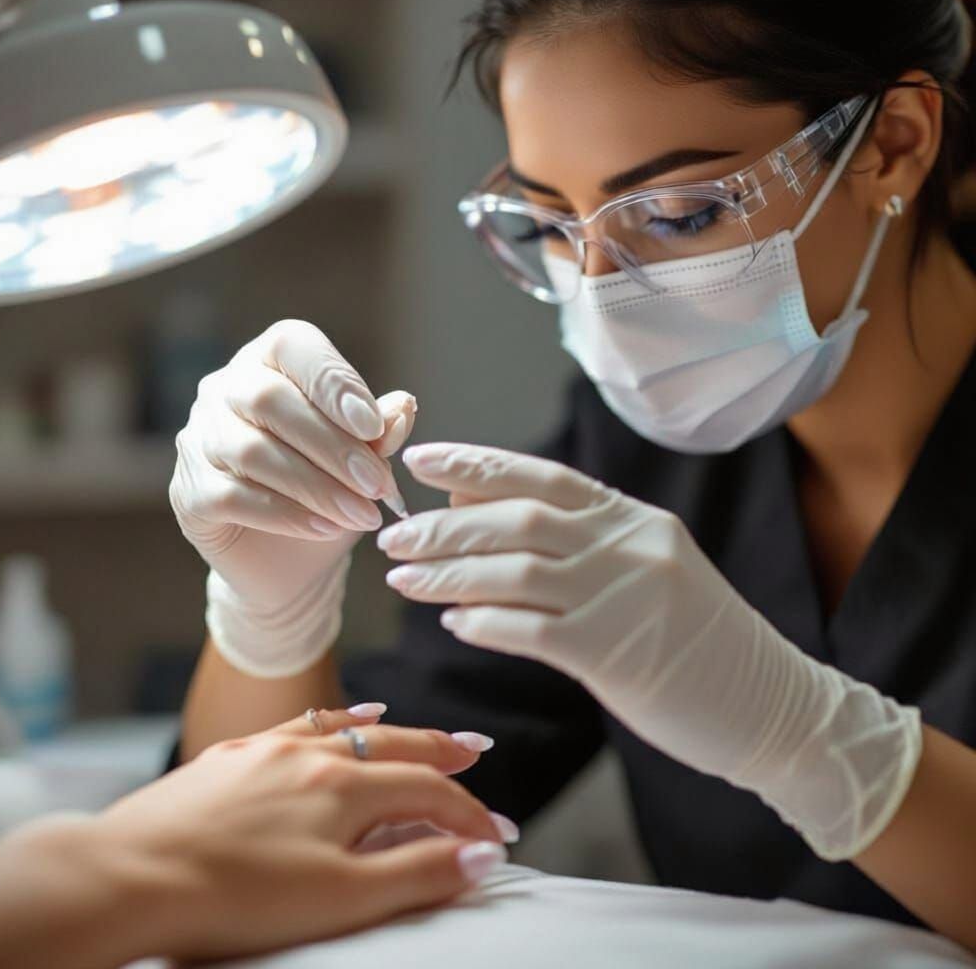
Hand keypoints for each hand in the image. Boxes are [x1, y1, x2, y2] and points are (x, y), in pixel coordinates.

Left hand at [95, 708, 512, 962]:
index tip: (499, 837)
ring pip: (349, 730)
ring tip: (420, 730)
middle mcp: (314, 755)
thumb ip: (415, 873)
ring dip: (393, 731)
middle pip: (396, 745)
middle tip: (477, 752)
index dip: (471, 816)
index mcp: (345, 788)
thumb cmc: (234, 897)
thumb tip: (480, 855)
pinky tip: (340, 719)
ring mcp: (269, 749)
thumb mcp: (338, 899)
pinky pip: (298, 726)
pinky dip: (333, 721)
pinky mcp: (232, 757)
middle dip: (442, 752)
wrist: (128, 874)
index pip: (428, 792)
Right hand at [170, 320, 416, 677]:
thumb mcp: (364, 460)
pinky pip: (234, 496)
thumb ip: (378, 431)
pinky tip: (325, 528)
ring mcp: (199, 439)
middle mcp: (225, 389)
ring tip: (362, 514)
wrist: (293, 561)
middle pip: (270, 401)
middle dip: (334, 446)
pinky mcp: (190, 492)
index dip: (333, 382)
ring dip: (316, 486)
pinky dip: (286, 514)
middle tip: (378, 485)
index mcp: (269, 361)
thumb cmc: (331, 490)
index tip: (375, 426)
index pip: (293, 347)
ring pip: (253, 452)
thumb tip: (403, 406)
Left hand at [378, 443, 920, 861]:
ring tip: (403, 579)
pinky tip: (455, 623)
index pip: (542, 476)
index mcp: (632, 519)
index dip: (477, 464)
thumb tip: (482, 512)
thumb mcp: (645, 567)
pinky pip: (532, 630)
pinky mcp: (616, 654)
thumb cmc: (695, 636)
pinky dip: (486, 623)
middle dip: (446, 527)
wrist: (770, 704)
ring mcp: (623, 598)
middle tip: (395, 535)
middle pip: (518, 520)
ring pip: (515, 571)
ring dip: (450, 574)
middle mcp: (627, 546)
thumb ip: (575, 539)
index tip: (422, 460)